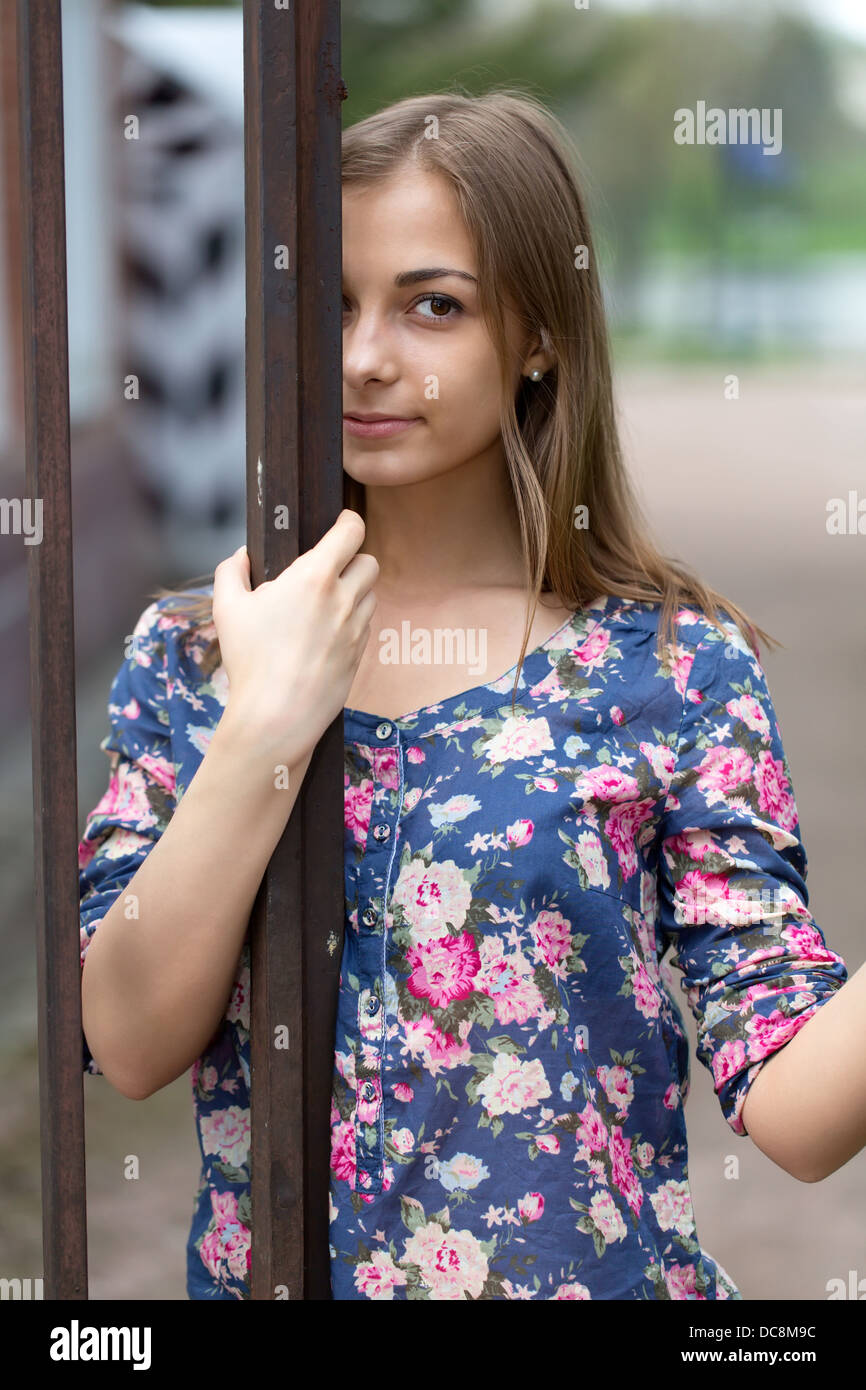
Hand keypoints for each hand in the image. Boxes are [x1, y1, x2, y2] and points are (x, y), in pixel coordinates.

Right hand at [211, 509, 377, 763]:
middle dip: (354, 559)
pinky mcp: (360, 654)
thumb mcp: (227, 608)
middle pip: (370, 561)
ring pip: (371, 595)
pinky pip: (365, 626)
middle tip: (331, 569)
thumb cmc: (250, 660)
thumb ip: (231, 572)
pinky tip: (327, 634)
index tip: (341, 523)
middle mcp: (344, 599)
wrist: (277, 716)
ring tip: (326, 604)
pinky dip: (352, 622)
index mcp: (315, 577)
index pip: (352, 531)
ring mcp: (356, 628)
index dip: (349, 521)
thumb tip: (241, 557)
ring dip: (355, 592)